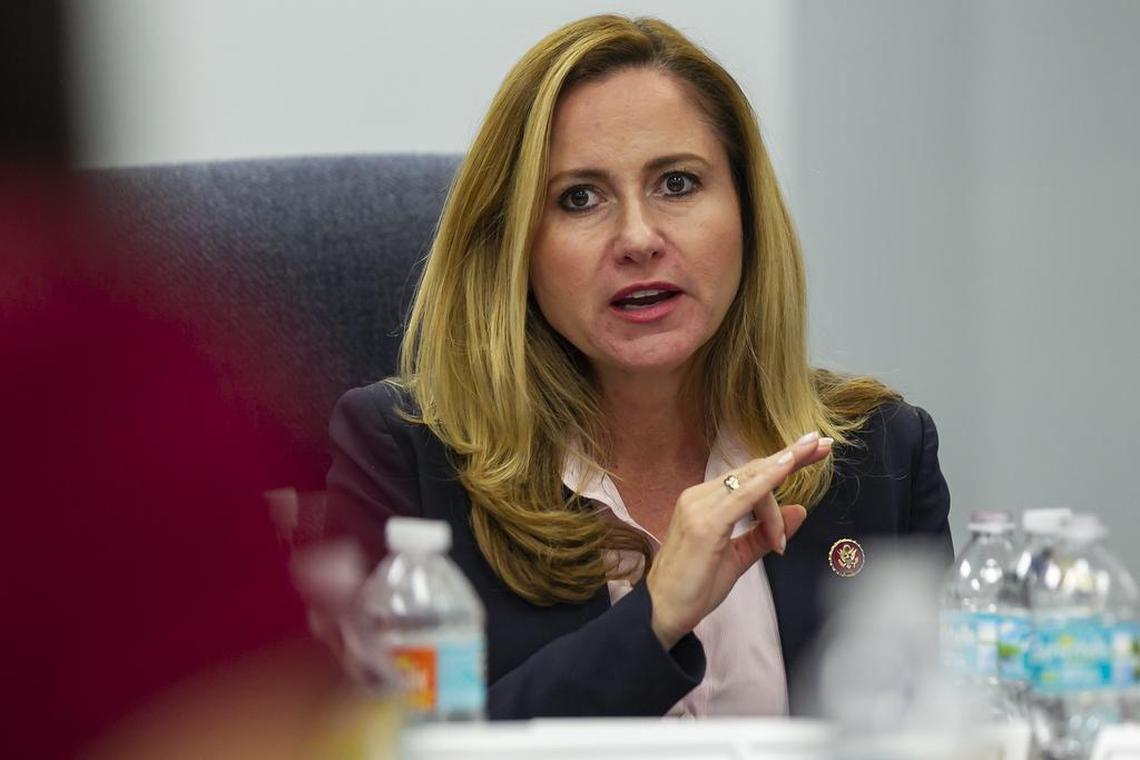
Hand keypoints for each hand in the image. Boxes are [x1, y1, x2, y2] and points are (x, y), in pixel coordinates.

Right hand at [645, 432, 831, 649]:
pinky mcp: (704, 523)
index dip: (783, 461)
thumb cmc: (694, 588)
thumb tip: (801, 510)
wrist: (661, 613)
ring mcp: (699, 507)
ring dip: (784, 478)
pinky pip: (743, 496)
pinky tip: (787, 467)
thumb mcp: (738, 558)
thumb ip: (765, 534)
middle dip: (792, 456)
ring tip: (803, 486)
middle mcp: (699, 496)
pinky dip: (767, 481)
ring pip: (752, 482)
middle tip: (824, 444)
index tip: (813, 451)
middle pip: (753, 470)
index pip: (750, 476)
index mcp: (705, 502)